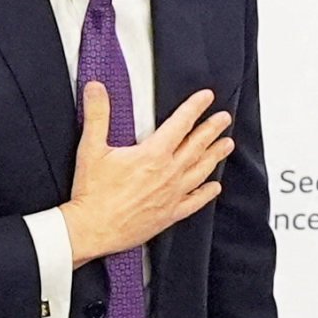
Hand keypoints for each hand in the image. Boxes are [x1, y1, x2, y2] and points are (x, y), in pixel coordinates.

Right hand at [60, 84, 231, 264]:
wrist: (92, 229)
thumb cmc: (93, 193)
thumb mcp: (91, 148)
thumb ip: (97, 114)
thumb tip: (96, 88)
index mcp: (153, 154)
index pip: (180, 123)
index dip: (195, 107)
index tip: (206, 97)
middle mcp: (168, 173)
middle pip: (197, 145)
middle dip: (212, 129)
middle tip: (224, 118)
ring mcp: (172, 195)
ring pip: (201, 171)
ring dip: (215, 156)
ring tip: (227, 145)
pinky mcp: (169, 215)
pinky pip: (195, 202)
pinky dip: (207, 193)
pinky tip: (214, 187)